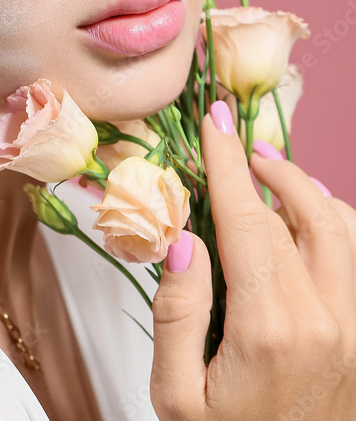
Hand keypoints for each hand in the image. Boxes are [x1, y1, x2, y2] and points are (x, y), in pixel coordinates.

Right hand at [149, 100, 355, 420]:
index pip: (247, 218)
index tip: (216, 120)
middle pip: (300, 212)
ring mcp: (354, 330)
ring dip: (305, 189)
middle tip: (236, 142)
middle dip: (264, 166)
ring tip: (268, 172)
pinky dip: (333, 222)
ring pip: (341, 228)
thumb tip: (184, 238)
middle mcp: (325, 321)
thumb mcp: (176, 395)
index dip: (227, 161)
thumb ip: (177, 313)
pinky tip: (304, 220)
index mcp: (270, 327)